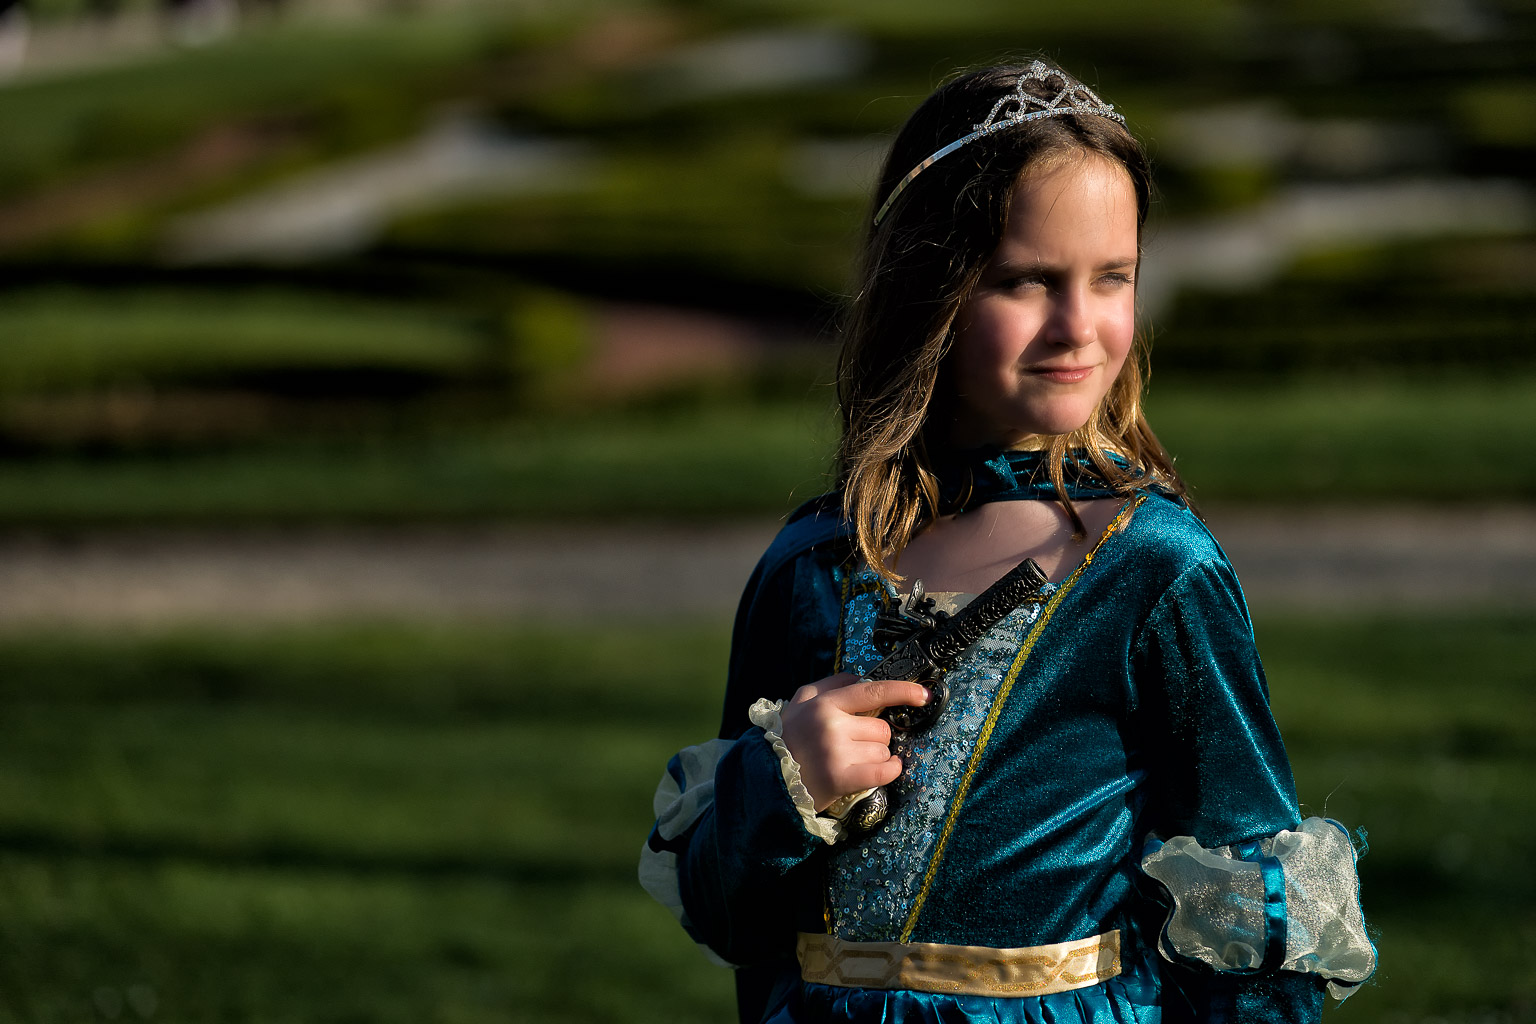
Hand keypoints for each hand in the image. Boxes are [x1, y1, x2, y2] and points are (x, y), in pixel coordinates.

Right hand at [777, 672, 930, 811]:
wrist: (768, 779)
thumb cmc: (788, 738)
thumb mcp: (800, 702)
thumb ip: (828, 685)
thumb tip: (858, 677)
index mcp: (824, 704)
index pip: (872, 691)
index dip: (903, 690)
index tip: (923, 694)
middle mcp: (832, 725)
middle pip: (881, 727)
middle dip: (874, 737)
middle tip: (852, 746)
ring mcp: (836, 753)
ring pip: (883, 750)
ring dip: (875, 757)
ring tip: (852, 761)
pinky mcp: (841, 778)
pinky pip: (883, 771)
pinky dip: (890, 770)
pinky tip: (886, 769)